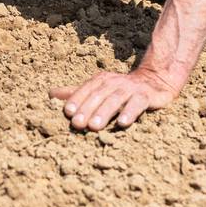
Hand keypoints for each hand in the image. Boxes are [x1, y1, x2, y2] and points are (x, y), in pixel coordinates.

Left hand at [50, 67, 181, 130]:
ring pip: (116, 99)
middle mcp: (115, 82)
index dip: (76, 99)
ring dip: (104, 112)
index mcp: (101, 80)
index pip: (86, 89)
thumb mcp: (99, 89)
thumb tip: (50, 94)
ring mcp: (131, 88)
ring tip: (94, 126)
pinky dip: (130, 112)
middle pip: (99, 95)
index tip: (66, 112)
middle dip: (87, 109)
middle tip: (76, 124)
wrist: (155, 81)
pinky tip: (122, 123)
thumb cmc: (121, 90)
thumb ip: (77, 93)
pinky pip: (138, 104)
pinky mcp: (147, 96)